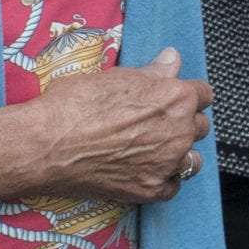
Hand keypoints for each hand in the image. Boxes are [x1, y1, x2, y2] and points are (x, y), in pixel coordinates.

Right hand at [0, 46, 210, 207]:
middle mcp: (178, 132)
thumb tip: (172, 59)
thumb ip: (153, 72)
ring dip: (180, 152)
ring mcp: (166, 164)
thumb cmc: (74, 104)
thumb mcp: (116, 77)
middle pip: (200, 126)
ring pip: (193, 158)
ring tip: (155, 148)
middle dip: (184, 122)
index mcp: (174, 98)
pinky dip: (164, 179)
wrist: (45, 145)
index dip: (187, 93)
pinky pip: (173, 185)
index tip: (174, 97)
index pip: (203, 94)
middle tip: (157, 122)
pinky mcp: (150, 189)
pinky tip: (146, 169)